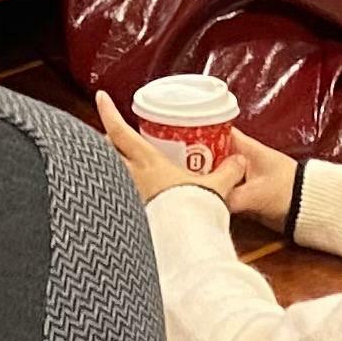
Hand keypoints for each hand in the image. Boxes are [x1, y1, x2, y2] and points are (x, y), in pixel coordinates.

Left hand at [92, 92, 296, 222]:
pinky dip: (119, 190)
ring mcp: (125, 197)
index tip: (101, 96)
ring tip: (120, 162)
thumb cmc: (193, 211)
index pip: (119, 131)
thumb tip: (240, 160)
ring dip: (109, 165)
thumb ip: (227, 173)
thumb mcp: (213, 187)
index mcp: (147, 162)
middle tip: (114, 134)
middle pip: (105, 150)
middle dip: (106, 140)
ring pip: (107, 172)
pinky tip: (128, 194)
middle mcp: (130, 177)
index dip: (108, 112)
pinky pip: (117, 196)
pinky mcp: (127, 214)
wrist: (183, 244)